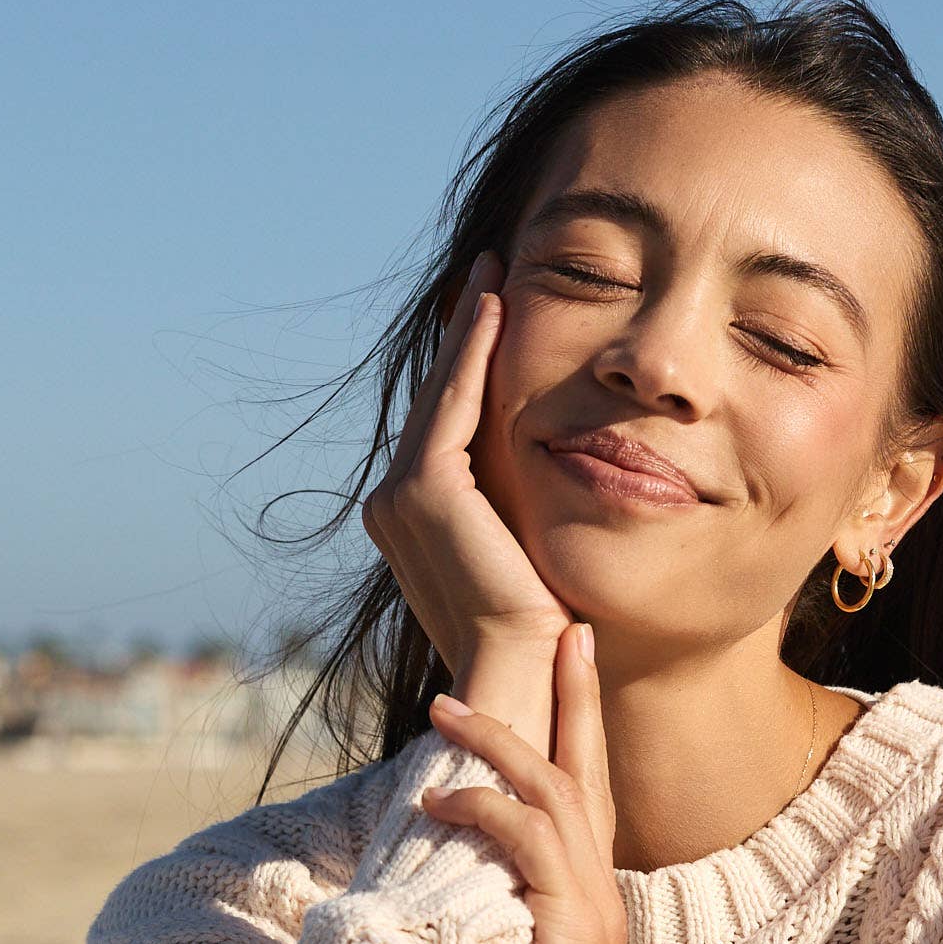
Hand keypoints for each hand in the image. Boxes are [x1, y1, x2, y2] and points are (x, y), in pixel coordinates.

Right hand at [361, 253, 565, 749]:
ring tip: (493, 271)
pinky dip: (474, 351)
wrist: (519, 673)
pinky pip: (455, 403)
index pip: (445, 425)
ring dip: (469, 327)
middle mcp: (393, 505)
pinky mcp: (424, 490)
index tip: (497, 314)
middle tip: (490, 270)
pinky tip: (496, 306)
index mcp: (413, 521)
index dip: (469, 367)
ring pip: (443, 392)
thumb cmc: (538, 638)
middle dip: (465, 334)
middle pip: (438, 399)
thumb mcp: (526, 553)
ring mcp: (400, 496)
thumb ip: (519, 508)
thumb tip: (548, 472)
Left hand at [419, 623, 625, 943]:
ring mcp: (593, 904)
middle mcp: (601, 890)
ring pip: (552, 788)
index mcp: (589, 898)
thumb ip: (502, 923)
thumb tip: (451, 889)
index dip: (576, 727)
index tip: (566, 664)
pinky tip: (436, 801)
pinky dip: (481, 809)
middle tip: (556, 628)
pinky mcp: (575, 923)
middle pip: (586, 767)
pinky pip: (528, 837)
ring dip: (497, 740)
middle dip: (571, 695)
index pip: (585, 793)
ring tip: (445, 708)